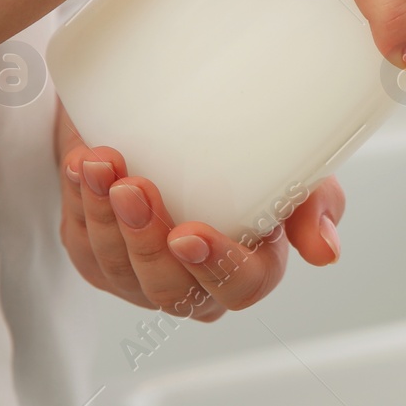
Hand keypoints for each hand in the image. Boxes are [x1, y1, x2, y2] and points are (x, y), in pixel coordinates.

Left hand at [56, 107, 341, 319]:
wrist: (179, 119)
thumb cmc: (244, 148)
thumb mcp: (294, 168)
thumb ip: (315, 207)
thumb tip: (325, 253)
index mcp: (250, 267)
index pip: (238, 286)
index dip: (214, 266)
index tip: (189, 232)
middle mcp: (195, 283)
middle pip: (168, 286)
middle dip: (145, 236)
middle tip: (133, 186)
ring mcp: (142, 276)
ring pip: (117, 266)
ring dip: (105, 214)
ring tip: (101, 163)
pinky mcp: (99, 258)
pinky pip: (83, 243)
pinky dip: (79, 202)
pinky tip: (82, 167)